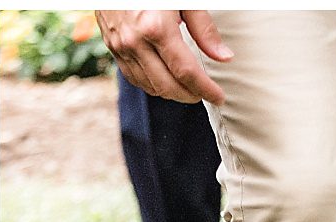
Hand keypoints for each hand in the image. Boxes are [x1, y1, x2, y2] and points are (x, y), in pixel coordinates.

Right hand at [96, 10, 232, 104]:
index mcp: (156, 27)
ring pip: (150, 86)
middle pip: (167, 86)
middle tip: (206, 94)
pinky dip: (152, 85)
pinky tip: (166, 81)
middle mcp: (135, 41)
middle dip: (190, 95)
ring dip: (172, 93)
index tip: (219, 97)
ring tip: (189, 88)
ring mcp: (121, 46)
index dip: (206, 89)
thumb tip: (223, 57)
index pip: (186, 72)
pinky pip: (134, 77)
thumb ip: (205, 29)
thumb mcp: (186, 0)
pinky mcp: (112, 47)